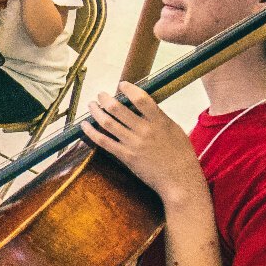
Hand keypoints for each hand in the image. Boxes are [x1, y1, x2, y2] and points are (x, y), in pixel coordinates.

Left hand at [81, 82, 206, 203]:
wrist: (180, 181)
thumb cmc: (181, 155)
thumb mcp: (174, 130)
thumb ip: (158, 117)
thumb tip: (142, 105)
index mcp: (160, 121)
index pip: (141, 99)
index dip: (128, 89)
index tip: (121, 84)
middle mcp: (145, 131)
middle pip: (118, 109)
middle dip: (105, 98)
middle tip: (101, 94)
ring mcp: (133, 144)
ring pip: (107, 122)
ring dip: (95, 111)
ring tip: (91, 105)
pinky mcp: (125, 157)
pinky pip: (103, 141)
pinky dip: (91, 132)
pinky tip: (84, 125)